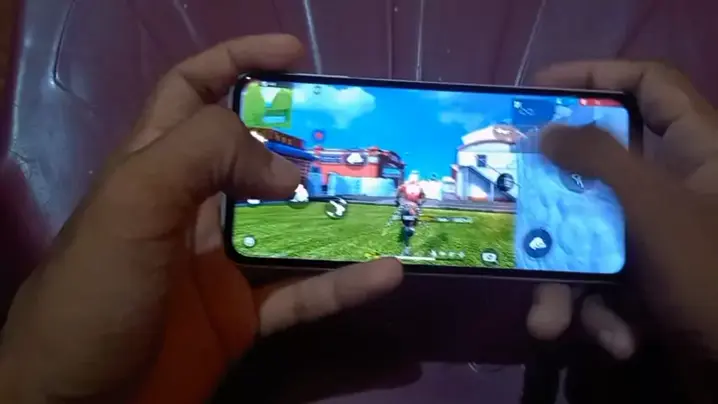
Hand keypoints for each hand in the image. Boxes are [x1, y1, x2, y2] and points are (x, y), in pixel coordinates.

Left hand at [0, 34, 402, 403]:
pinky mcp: (243, 317)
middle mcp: (193, 209)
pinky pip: (303, 294)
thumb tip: (288, 168)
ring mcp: (221, 265)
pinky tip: (385, 274)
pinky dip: (344, 285)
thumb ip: (203, 156)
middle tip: (355, 136)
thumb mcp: (133, 204)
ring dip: (339, 214)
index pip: (193, 92)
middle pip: (255, 157)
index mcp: (154, 168)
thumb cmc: (94, 296)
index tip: (295, 55)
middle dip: (304, 141)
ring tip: (388, 200)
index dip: (238, 61)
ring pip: (291, 227)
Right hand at [527, 61, 717, 358]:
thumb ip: (599, 158)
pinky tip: (616, 339)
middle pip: (602, 164)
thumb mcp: (654, 208)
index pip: (650, 82)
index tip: (538, 89)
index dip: (595, 73)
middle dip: (555, 194)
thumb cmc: (711, 272)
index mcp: (699, 149)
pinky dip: (601, 310)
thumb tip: (547, 130)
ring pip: (592, 233)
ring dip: (566, 279)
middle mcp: (678, 184)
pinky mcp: (650, 276)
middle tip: (512, 191)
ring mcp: (661, 234)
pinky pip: (607, 277)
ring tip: (550, 319)